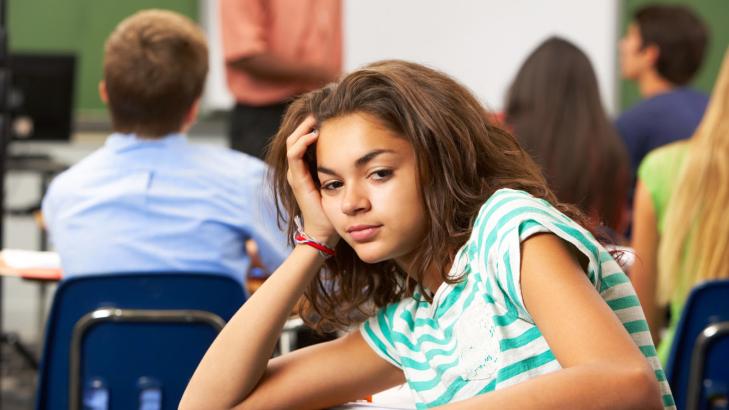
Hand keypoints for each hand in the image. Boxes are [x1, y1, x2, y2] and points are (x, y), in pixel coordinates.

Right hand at [286, 116, 338, 245]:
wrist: (325, 232)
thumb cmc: (335, 208)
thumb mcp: (340, 181)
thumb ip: (343, 166)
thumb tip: (360, 147)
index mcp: (306, 167)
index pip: (303, 138)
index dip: (312, 124)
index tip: (330, 113)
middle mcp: (297, 168)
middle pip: (296, 136)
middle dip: (307, 121)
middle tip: (323, 108)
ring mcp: (294, 173)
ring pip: (292, 141)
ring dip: (303, 127)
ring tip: (316, 116)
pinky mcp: (296, 180)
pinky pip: (294, 155)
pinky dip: (302, 142)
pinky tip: (314, 134)